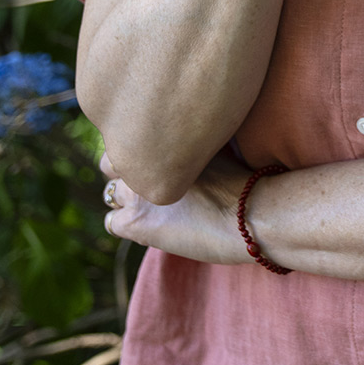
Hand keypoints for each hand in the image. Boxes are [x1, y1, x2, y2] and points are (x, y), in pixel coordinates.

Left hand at [100, 150, 249, 264]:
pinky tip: (151, 229)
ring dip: (125, 200)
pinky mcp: (135, 221)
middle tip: (149, 187)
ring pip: (109, 192)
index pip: (128, 135)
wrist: (254, 213)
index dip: (142, 152)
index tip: (158, 163)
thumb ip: (188, 145)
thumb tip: (181, 147)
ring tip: (151, 210)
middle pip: (112, 161)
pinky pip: (112, 223)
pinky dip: (127, 227)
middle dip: (127, 173)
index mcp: (163, 135)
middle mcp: (143, 158)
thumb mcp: (214, 146)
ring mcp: (136, 190)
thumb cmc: (247, 181)